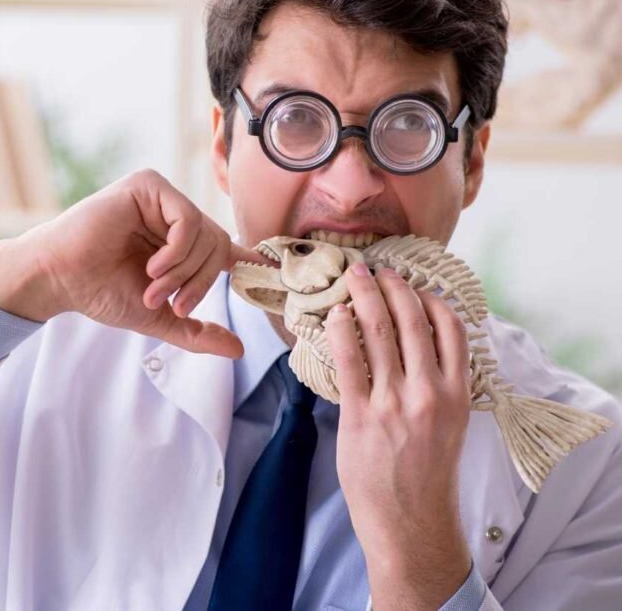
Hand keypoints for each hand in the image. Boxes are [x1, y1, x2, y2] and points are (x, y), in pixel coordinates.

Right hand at [0, 169, 267, 357]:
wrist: (61, 279)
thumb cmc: (101, 292)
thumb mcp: (158, 317)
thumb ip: (196, 331)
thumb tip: (237, 350)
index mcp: (175, 240)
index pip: (223, 246)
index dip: (245, 259)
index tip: (267, 270)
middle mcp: (172, 215)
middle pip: (218, 244)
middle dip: (200, 282)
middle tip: (174, 304)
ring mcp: (161, 198)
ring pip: (205, 234)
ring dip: (184, 272)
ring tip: (153, 287)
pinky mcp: (148, 186)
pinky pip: (188, 219)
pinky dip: (178, 251)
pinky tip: (153, 266)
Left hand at [326, 263, 472, 608]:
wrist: (411, 521)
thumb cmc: (427, 473)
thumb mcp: (449, 424)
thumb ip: (437, 384)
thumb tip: (414, 346)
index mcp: (457, 392)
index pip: (451, 328)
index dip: (429, 297)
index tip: (413, 281)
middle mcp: (429, 392)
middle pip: (411, 320)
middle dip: (391, 286)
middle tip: (375, 267)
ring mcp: (394, 403)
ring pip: (378, 332)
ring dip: (363, 297)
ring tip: (352, 277)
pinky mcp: (361, 415)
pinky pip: (348, 359)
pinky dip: (339, 330)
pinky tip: (333, 315)